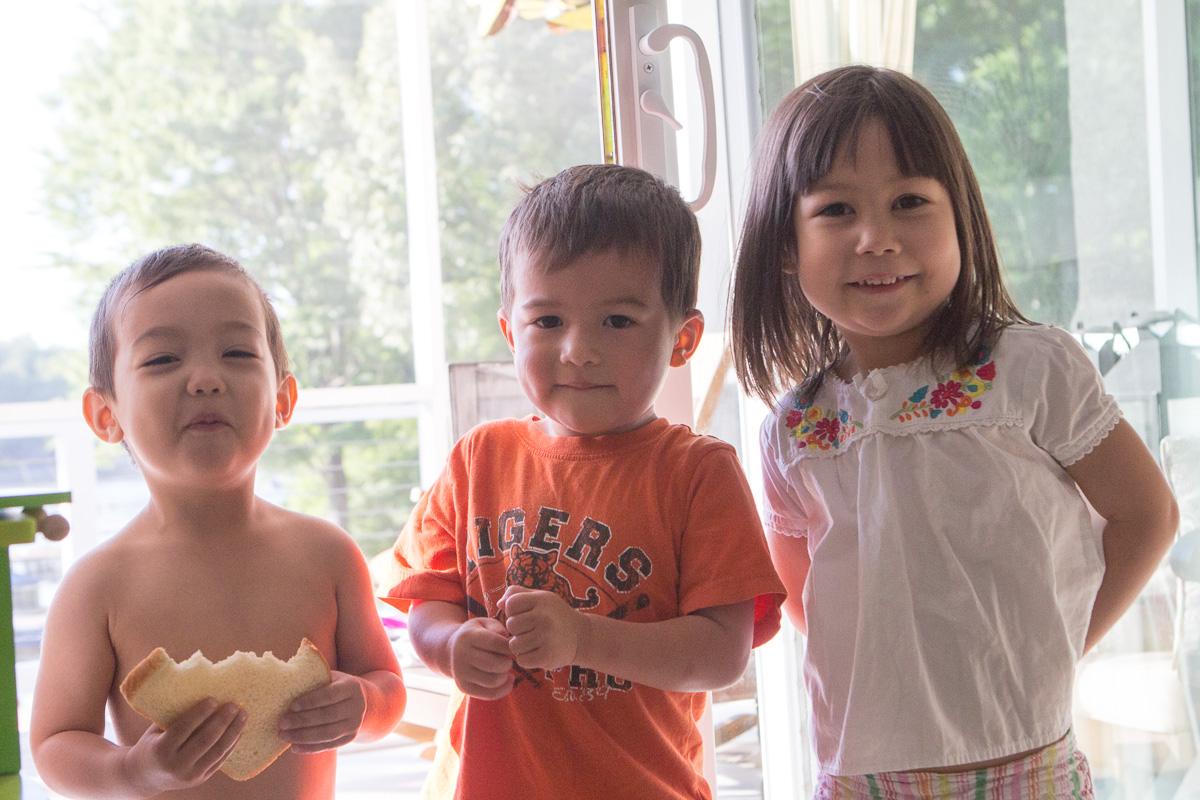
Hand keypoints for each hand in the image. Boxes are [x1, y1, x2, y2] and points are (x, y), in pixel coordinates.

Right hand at [121, 698, 244, 792]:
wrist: (144, 777)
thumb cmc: (152, 744)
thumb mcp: (156, 731)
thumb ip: (175, 717)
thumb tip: (201, 689)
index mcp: (161, 750)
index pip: (183, 729)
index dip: (199, 713)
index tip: (213, 699)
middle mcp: (176, 765)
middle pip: (204, 741)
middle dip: (222, 721)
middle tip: (234, 705)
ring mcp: (190, 776)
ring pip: (217, 752)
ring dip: (233, 732)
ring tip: (243, 714)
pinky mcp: (200, 779)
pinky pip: (220, 760)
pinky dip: (232, 744)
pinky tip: (240, 730)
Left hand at [278, 672, 365, 752]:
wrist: (357, 700)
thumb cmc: (333, 686)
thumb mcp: (328, 678)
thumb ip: (312, 680)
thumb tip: (284, 685)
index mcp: (352, 687)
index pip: (330, 695)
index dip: (311, 701)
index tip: (292, 706)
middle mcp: (357, 706)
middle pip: (328, 716)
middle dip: (302, 720)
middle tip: (282, 723)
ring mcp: (355, 724)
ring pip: (328, 733)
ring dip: (303, 736)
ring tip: (284, 736)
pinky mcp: (350, 738)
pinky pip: (328, 746)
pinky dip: (310, 748)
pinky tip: (294, 747)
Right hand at [448, 617, 513, 698]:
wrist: (453, 649)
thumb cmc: (476, 634)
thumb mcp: (485, 624)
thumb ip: (498, 628)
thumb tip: (509, 642)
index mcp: (468, 636)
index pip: (495, 643)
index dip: (509, 646)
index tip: (512, 647)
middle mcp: (461, 655)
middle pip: (495, 664)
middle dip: (508, 662)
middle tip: (508, 658)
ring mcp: (461, 673)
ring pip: (493, 681)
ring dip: (505, 675)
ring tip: (505, 668)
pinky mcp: (464, 688)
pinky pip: (489, 694)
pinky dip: (504, 689)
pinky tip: (508, 680)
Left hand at [500, 586, 585, 670]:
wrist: (581, 636)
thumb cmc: (555, 615)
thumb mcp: (541, 598)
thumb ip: (518, 594)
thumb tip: (499, 603)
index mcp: (542, 600)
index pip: (510, 604)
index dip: (513, 611)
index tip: (524, 615)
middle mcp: (544, 617)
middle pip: (511, 625)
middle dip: (517, 629)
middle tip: (530, 630)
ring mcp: (546, 637)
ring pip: (514, 645)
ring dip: (520, 646)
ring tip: (533, 642)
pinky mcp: (547, 656)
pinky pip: (522, 660)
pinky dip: (526, 659)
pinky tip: (537, 653)